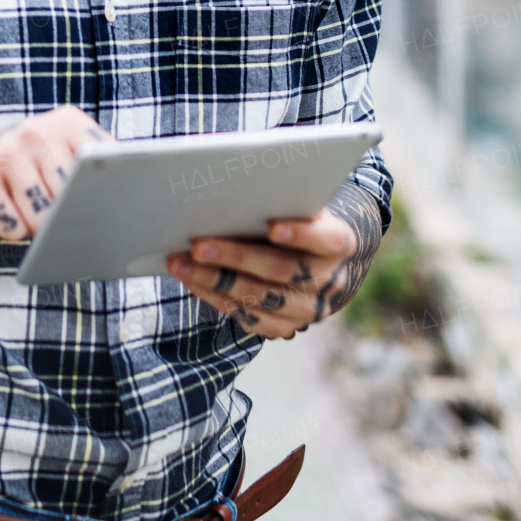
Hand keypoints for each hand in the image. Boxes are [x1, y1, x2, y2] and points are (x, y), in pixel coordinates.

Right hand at [0, 106, 106, 241]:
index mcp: (67, 121)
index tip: (107, 205)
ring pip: (43, 219)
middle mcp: (35, 130)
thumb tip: (123, 206)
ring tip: (24, 205)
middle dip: (65, 215)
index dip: (106, 191)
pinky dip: (11, 230)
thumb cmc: (30, 170)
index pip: (104, 163)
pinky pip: (13, 227)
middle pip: (73, 199)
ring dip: (37, 227)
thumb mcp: (65, 159)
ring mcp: (5, 151)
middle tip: (49, 203)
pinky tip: (3, 210)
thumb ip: (95, 172)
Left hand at [166, 208, 362, 338]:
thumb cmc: (300, 220)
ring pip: (259, 297)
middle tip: (196, 246)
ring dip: (214, 281)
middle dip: (234, 257)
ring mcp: (310, 309)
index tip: (272, 226)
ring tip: (180, 264)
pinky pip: (249, 319)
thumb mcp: (301, 207)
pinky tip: (193, 282)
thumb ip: (280, 203)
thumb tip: (229, 193)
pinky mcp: (288, 327)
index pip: (326, 239)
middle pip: (280, 270)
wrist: (325, 262)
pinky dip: (217, 299)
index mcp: (339, 243)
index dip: (301, 233)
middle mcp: (330, 280)